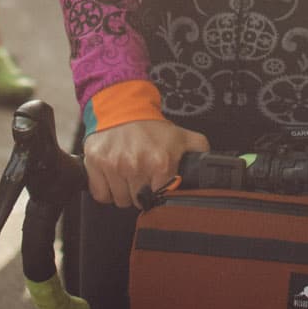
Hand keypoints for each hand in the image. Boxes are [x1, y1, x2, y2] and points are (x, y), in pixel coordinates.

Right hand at [82, 118, 209, 208]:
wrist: (121, 106)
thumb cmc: (150, 127)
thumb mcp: (181, 136)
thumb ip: (200, 152)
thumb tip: (213, 169)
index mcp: (160, 162)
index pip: (160, 198)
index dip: (158, 195)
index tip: (156, 187)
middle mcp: (135, 165)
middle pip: (138, 202)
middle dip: (141, 194)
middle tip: (141, 178)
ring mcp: (113, 165)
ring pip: (119, 201)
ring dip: (123, 193)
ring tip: (127, 175)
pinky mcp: (94, 163)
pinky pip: (101, 195)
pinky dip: (106, 191)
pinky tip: (113, 177)